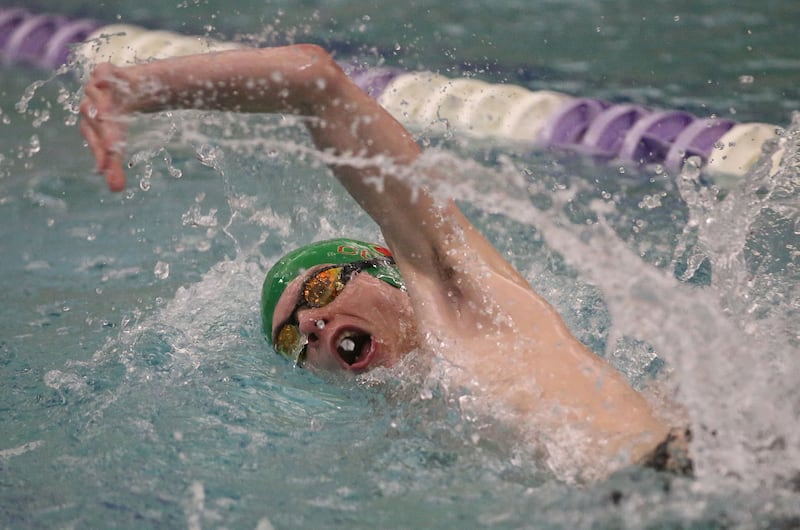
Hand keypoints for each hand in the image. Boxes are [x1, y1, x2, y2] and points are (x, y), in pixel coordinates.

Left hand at [79, 63, 134, 190]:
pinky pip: (103, 72)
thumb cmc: (120, 115)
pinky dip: (103, 76)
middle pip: (93, 119)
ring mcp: (96, 87)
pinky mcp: (107, 71)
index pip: (93, 139)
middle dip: (103, 132)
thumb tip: (116, 190)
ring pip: (96, 97)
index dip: (99, 152)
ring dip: (101, 105)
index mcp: (89, 124)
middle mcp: (89, 105)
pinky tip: (102, 80)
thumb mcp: (118, 140)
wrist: (131, 86)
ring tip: (106, 115)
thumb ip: (115, 164)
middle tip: (112, 147)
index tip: (104, 167)